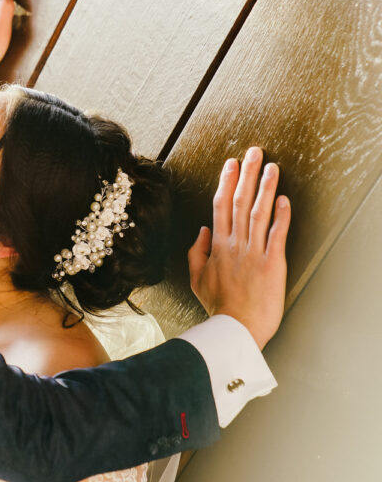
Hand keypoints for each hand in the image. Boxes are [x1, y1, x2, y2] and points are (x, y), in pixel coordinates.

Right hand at [187, 146, 290, 349]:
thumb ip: (196, 253)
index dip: (226, 182)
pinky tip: (285, 200)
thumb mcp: (197, 279)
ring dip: (265, 188)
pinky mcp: (271, 263)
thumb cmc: (219, 307)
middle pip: (239, 201)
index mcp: (217, 246)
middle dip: (247, 175)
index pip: (220, 206)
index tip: (231, 164)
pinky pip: (277, 234)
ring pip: (258, 212)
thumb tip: (203, 231)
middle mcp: (235, 244)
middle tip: (254, 153)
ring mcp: (253, 252)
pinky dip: (281, 216)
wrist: (235, 328)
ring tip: (271, 167)